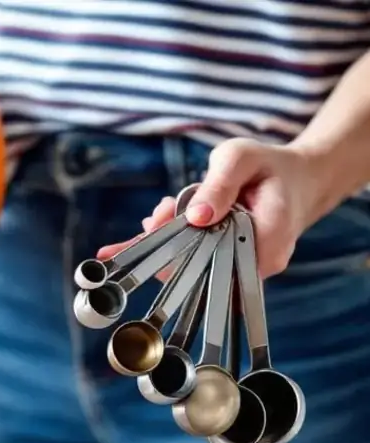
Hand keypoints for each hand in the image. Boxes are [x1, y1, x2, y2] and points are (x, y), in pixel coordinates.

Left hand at [97, 138, 327, 278]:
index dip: (180, 244)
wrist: (299, 181)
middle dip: (170, 243)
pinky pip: (200, 265)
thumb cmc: (269, 167)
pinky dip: (180, 245)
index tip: (159, 219)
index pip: (217, 260)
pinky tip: (168, 223)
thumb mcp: (242, 158)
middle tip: (158, 212)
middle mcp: (261, 264)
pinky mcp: (234, 269)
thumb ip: (220, 184)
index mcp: (270, 237)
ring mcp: (247, 271)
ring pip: (196, 269)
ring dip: (172, 242)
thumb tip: (196, 217)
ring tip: (167, 210)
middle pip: (201, 269)